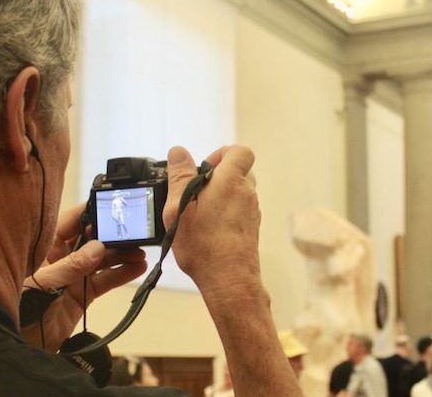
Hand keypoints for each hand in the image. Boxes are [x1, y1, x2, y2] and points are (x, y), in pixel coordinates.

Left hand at [20, 205, 147, 349]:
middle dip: (113, 235)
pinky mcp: (82, 295)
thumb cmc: (17, 308)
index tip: (113, 206)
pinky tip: (138, 268)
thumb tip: (98, 247)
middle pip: (91, 240)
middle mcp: (60, 258)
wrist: (15, 345)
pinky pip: (104, 281)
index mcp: (44, 247)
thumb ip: (70, 266)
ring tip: (141, 252)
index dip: (91, 212)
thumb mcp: (41, 284)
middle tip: (134, 233)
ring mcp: (72, 277)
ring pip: (102, 260)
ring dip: (122, 255)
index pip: (70, 222)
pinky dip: (121, 274)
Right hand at [164, 145, 260, 292]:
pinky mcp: (251, 227)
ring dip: (220, 196)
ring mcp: (252, 211)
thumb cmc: (203, 245)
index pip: (240, 151)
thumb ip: (180, 176)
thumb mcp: (179, 207)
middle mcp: (247, 193)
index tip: (202, 169)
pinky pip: (238, 210)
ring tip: (198, 215)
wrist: (229, 280)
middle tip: (195, 193)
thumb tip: (179, 152)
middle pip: (238, 171)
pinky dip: (225, 213)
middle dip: (217, 177)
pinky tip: (208, 230)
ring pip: (238, 192)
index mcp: (231, 181)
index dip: (221, 154)